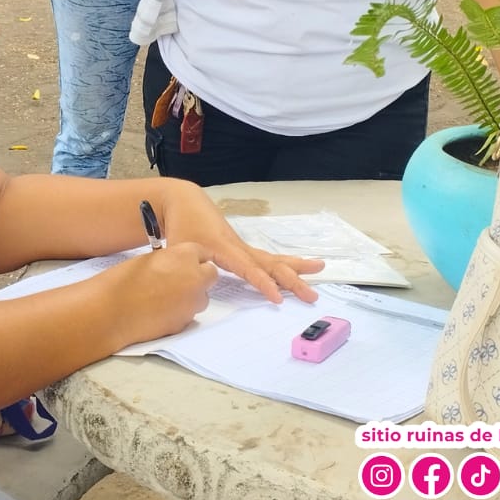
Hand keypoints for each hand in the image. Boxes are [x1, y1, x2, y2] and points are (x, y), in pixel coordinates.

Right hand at [100, 241, 215, 343]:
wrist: (114, 310)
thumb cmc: (125, 281)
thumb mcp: (150, 260)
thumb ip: (171, 261)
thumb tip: (177, 268)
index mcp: (185, 255)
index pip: (202, 253)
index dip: (193, 260)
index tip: (186, 264)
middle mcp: (196, 276)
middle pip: (210, 275)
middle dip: (199, 277)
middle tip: (179, 281)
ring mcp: (193, 301)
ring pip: (202, 297)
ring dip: (191, 296)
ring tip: (165, 298)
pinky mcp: (186, 321)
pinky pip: (189, 314)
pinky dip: (180, 312)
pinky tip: (160, 312)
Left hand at [157, 182, 322, 303]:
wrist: (184, 202)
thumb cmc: (180, 227)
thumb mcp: (178, 249)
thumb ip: (187, 269)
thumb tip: (195, 287)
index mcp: (223, 248)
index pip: (247, 268)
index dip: (262, 283)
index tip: (278, 297)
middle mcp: (238, 247)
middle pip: (270, 264)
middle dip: (292, 280)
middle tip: (312, 295)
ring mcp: (242, 247)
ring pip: (273, 259)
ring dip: (297, 266)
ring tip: (320, 267)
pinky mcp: (242, 248)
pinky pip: (267, 258)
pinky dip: (285, 263)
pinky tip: (300, 267)